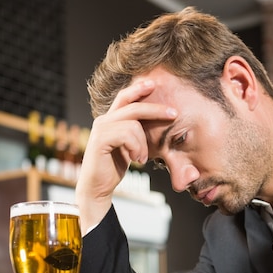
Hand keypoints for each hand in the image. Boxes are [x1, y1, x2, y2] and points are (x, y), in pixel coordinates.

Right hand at [76, 79, 176, 233]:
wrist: (97, 188)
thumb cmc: (113, 168)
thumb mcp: (130, 147)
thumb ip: (136, 133)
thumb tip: (156, 122)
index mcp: (110, 120)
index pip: (125, 97)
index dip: (139, 89)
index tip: (155, 84)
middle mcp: (103, 120)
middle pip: (133, 106)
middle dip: (156, 109)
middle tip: (174, 114)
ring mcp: (100, 129)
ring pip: (133, 124)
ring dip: (143, 143)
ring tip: (142, 158)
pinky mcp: (100, 140)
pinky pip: (127, 135)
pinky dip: (137, 148)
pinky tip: (137, 160)